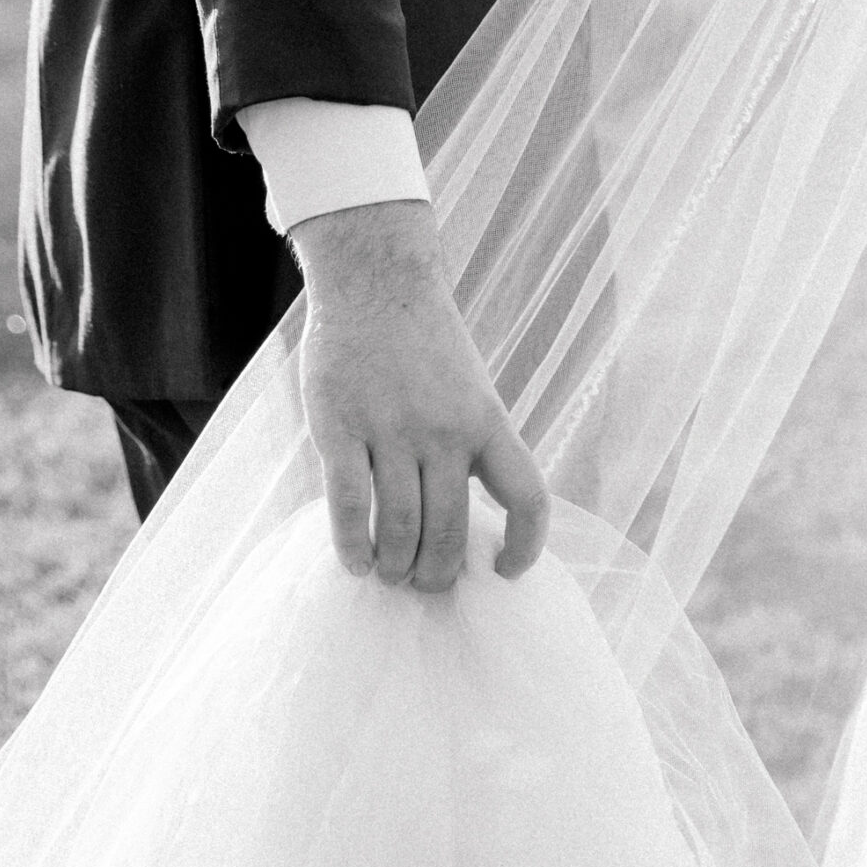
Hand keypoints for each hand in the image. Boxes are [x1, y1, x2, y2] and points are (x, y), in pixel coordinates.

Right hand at [293, 197, 547, 590]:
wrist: (378, 283)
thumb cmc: (426, 346)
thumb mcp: (472, 391)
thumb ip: (472, 448)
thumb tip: (465, 525)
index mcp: (487, 421)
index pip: (527, 497)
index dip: (525, 545)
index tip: (506, 571)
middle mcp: (445, 430)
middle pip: (450, 532)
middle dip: (438, 574)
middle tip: (426, 582)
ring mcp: (391, 430)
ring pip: (399, 528)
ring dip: (395, 567)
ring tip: (391, 573)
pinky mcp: (340, 428)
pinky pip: (349, 506)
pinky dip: (354, 547)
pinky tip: (356, 562)